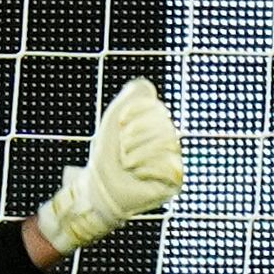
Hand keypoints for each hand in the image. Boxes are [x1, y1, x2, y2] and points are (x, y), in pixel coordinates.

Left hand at [32, 76, 187, 260]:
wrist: (100, 186)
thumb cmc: (107, 153)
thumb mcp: (115, 117)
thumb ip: (132, 96)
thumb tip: (148, 88)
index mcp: (160, 125)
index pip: (157, 110)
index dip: (134, 117)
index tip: (121, 128)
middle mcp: (171, 142)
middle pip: (162, 127)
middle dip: (133, 138)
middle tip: (123, 152)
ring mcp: (174, 161)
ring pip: (164, 146)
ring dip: (136, 155)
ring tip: (127, 165)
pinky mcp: (174, 181)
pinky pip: (167, 167)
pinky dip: (145, 170)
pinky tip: (137, 176)